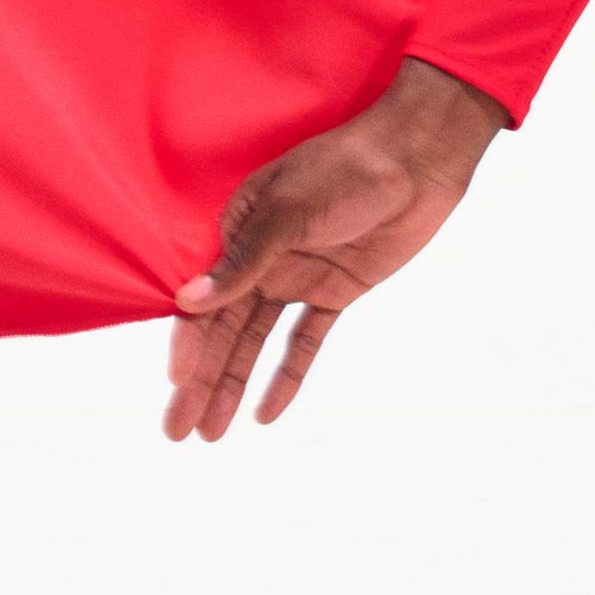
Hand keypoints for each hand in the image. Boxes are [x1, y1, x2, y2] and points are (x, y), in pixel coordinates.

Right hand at [162, 54, 509, 440]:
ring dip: (234, 384)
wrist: (417, 159)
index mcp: (241, 227)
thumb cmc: (347, 169)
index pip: (204, 297)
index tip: (178, 384)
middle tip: (177, 432)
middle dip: (200, 380)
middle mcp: (263, 256)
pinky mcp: (334, 291)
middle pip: (224, 328)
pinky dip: (286, 376)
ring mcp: (299, 275)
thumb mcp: (289, 210)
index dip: (189, 344)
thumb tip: (187, 300)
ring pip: (257, 342)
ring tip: (212, 434)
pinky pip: (304, 341)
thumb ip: (244, 260)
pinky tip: (266, 413)